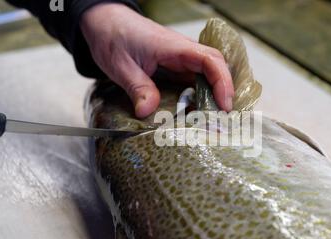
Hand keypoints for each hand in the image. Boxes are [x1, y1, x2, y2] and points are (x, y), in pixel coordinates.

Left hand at [80, 3, 233, 117]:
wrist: (106, 23)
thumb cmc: (113, 37)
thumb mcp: (121, 66)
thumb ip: (137, 88)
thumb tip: (147, 112)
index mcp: (174, 47)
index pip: (210, 60)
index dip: (222, 82)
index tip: (224, 105)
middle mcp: (184, 52)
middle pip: (216, 68)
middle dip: (223, 94)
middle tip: (221, 120)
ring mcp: (181, 60)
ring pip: (208, 76)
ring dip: (212, 98)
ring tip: (211, 122)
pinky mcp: (176, 68)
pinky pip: (194, 81)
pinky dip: (199, 98)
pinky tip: (195, 114)